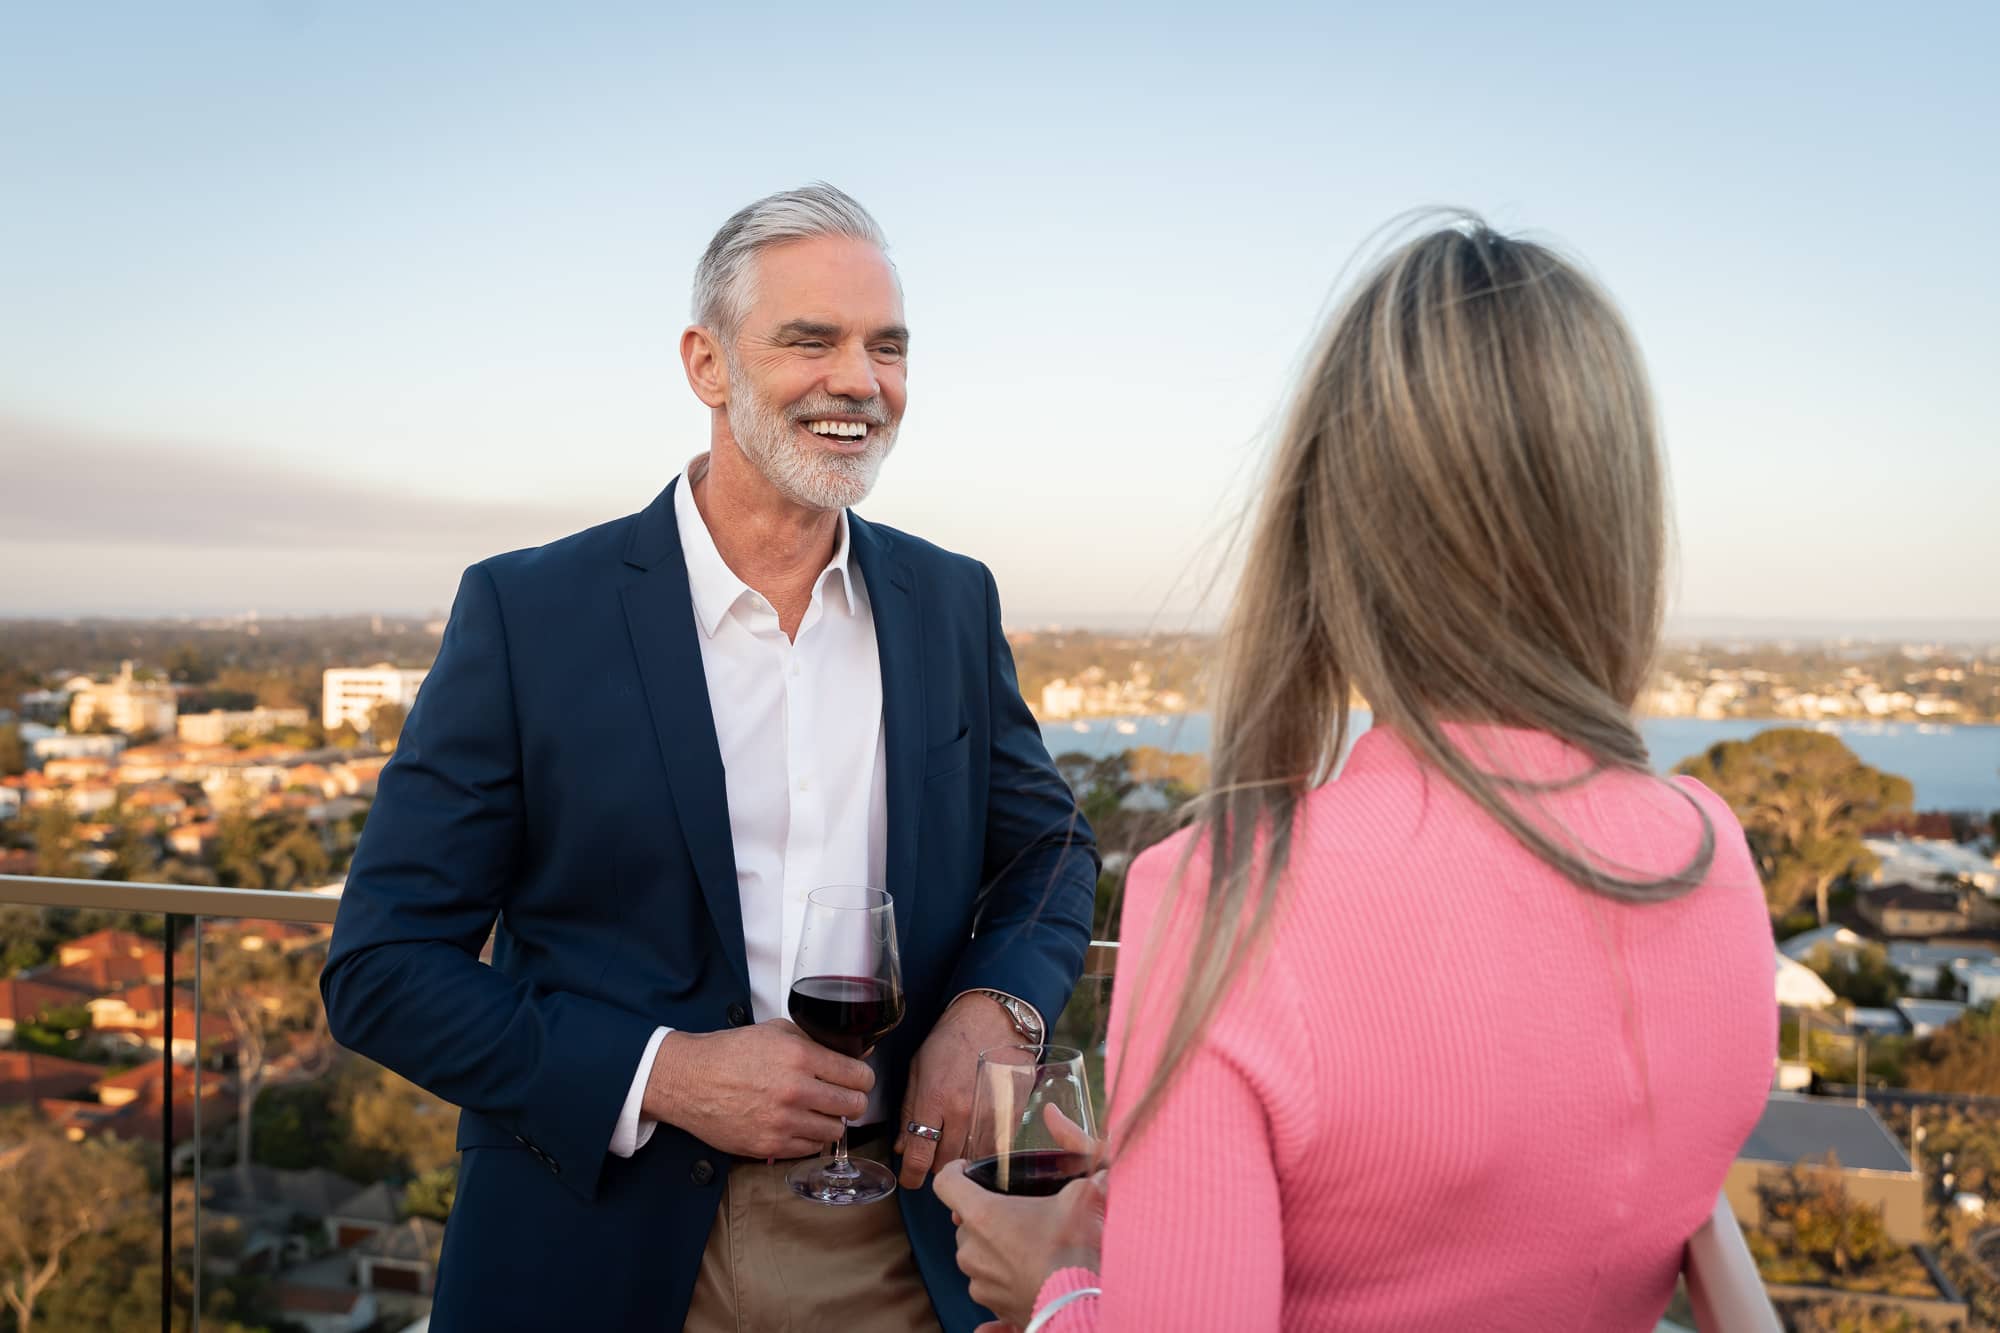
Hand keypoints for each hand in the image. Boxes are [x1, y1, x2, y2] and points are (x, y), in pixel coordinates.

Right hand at [643, 1019, 872, 1159]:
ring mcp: (783, 1122)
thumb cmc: (730, 1054)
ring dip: (832, 1121)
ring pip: (835, 1131)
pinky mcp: (770, 1145)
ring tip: (818, 1110)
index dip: (863, 1078)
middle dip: (854, 1101)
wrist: (690, 1080)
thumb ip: (816, 1041)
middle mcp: (795, 1091)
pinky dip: (810, 1137)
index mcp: (800, 1057)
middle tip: (844, 1097)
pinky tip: (799, 1123)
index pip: (859, 1076)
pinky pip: (810, 1148)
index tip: (859, 1080)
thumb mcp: (776, 1031)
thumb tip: (855, 1054)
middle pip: (854, 1106)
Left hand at [895, 993, 1022, 1187]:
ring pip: (971, 1161)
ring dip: (960, 1162)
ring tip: (954, 1149)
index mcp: (934, 1099)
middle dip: (934, 1167)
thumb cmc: (952, 1039)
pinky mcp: (1011, 1116)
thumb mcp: (918, 1067)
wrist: (993, 1019)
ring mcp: (990, 1117)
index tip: (909, 1180)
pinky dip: (982, 1151)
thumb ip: (909, 1109)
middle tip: (932, 1159)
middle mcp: (962, 1113)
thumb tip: (902, 1145)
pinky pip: (994, 1149)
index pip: (919, 1155)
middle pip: (945, 1165)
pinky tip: (976, 1140)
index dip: (911, 1176)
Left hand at [934, 1113, 1104, 1330]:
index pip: (945, 1183)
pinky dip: (1002, 1279)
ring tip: (1029, 1246)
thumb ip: (1073, 1147)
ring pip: (976, 1254)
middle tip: (1018, 1212)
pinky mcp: (990, 1306)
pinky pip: (988, 1284)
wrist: (1084, 1308)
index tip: (967, 1169)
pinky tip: (1026, 1275)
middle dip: (986, 1215)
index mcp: (982, 1215)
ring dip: (994, 1247)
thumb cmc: (1076, 1250)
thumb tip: (1057, 1116)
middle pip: (965, 1222)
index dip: (955, 1170)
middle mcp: (971, 1249)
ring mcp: (978, 1281)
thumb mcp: (1083, 1192)